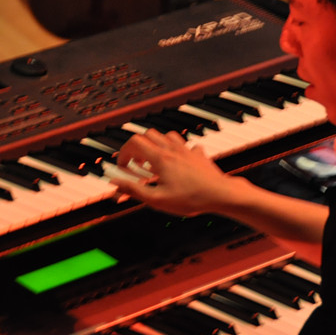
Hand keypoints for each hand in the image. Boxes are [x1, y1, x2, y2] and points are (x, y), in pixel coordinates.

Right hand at [112, 129, 237, 216]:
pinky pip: (186, 145)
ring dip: (156, 145)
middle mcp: (172, 150)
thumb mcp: (157, 200)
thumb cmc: (191, 198)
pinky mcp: (198, 155)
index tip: (123, 166)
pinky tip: (179, 162)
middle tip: (137, 164)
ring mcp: (187, 150)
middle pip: (149, 134)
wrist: (220, 194)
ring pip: (166, 135)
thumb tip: (115, 184)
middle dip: (138, 147)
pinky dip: (177, 150)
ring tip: (154, 162)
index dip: (124, 153)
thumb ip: (134, 190)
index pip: (134, 143)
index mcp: (160, 159)